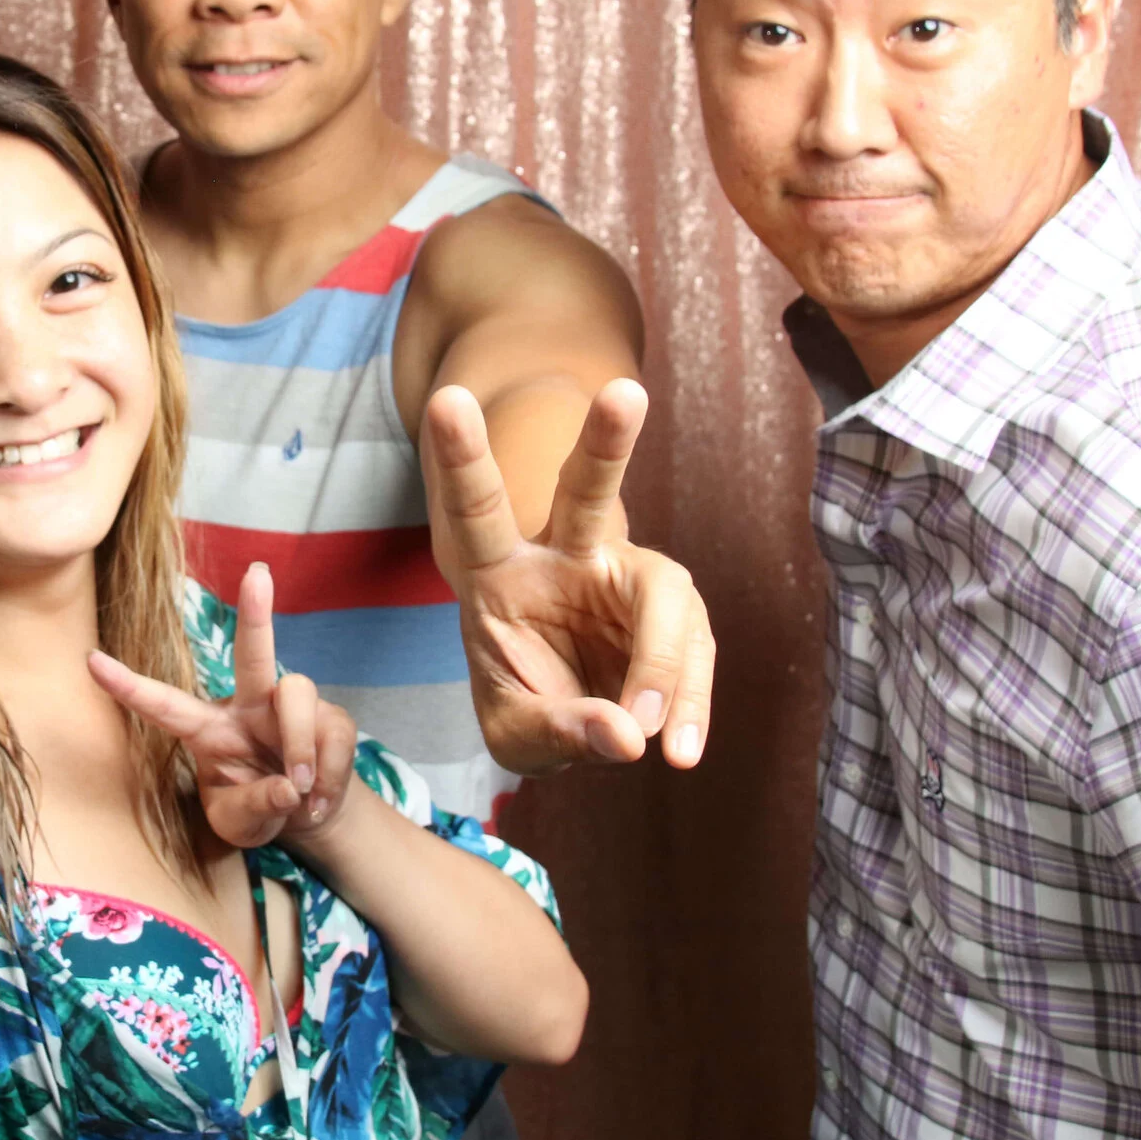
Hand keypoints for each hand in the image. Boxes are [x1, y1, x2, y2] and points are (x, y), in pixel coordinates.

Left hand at [89, 562, 358, 848]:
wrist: (309, 815)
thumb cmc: (258, 808)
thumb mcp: (240, 825)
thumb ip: (254, 806)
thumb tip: (287, 786)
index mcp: (208, 729)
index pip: (165, 705)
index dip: (128, 686)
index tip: (90, 660)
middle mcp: (249, 705)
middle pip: (252, 653)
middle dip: (256, 612)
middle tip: (258, 572)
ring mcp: (292, 708)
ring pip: (296, 693)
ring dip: (299, 746)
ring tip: (300, 791)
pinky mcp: (331, 719)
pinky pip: (333, 735)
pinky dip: (329, 776)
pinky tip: (318, 800)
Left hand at [425, 377, 713, 773]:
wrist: (572, 714)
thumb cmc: (525, 703)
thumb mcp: (515, 734)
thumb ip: (557, 730)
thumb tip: (628, 733)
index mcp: (499, 570)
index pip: (478, 512)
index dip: (464, 459)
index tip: (447, 401)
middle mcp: (566, 555)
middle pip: (585, 492)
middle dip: (606, 442)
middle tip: (625, 393)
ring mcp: (625, 577)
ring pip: (664, 593)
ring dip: (663, 665)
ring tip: (653, 740)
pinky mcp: (672, 610)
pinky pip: (694, 648)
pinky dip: (690, 700)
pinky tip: (680, 746)